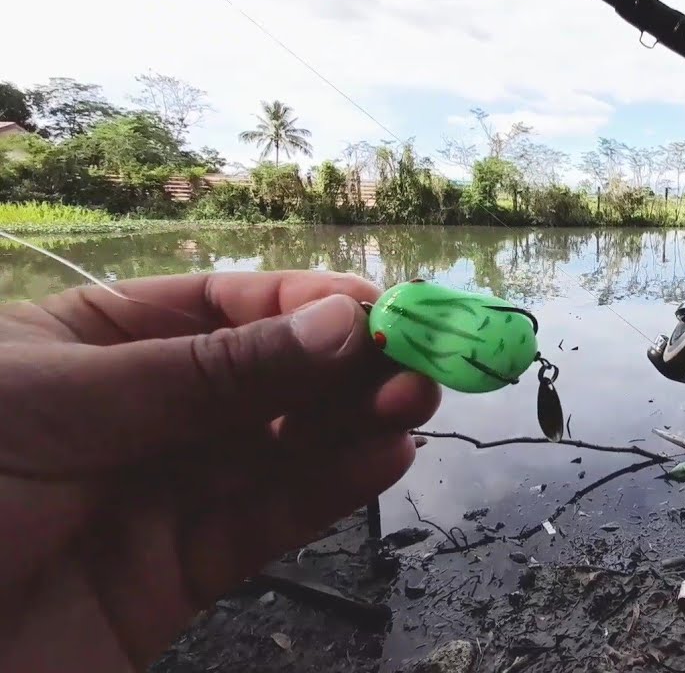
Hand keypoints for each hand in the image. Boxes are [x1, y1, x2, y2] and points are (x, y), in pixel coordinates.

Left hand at [0, 271, 440, 671]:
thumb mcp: (71, 404)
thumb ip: (213, 373)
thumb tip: (338, 325)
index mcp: (89, 345)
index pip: (218, 307)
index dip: (300, 304)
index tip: (378, 310)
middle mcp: (135, 413)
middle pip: (262, 377)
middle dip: (340, 365)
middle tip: (419, 359)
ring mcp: (160, 493)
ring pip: (276, 448)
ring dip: (349, 423)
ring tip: (414, 402)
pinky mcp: (180, 572)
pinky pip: (266, 520)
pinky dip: (328, 491)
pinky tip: (383, 459)